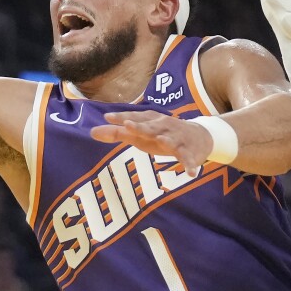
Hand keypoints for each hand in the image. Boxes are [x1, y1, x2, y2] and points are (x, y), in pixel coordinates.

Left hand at [91, 111, 213, 176]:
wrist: (198, 135)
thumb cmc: (162, 134)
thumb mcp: (140, 134)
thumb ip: (117, 133)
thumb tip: (92, 132)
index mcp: (150, 121)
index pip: (134, 118)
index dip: (122, 118)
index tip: (107, 117)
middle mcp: (163, 127)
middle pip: (151, 127)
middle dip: (141, 126)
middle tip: (128, 126)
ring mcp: (177, 139)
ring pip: (171, 140)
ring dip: (167, 140)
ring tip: (161, 141)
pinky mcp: (189, 151)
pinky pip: (188, 159)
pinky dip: (190, 165)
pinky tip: (190, 173)